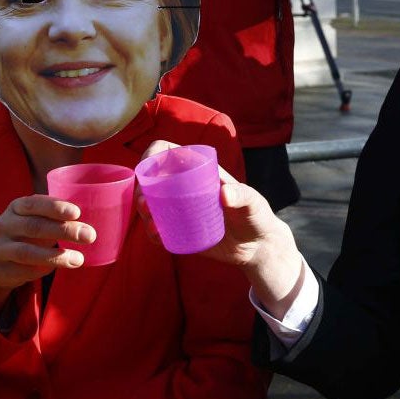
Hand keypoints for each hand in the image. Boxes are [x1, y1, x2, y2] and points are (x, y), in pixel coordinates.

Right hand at [0, 195, 94, 313]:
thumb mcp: (40, 219)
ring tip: (79, 259)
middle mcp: (3, 225)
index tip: (77, 212)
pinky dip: (42, 270)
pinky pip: (23, 271)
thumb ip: (60, 218)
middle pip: (34, 227)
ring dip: (56, 256)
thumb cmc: (31, 232)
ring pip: (26, 252)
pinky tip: (58, 268)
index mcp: (16, 207)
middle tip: (89, 236)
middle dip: (64, 231)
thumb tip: (101, 219)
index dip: (55, 207)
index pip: (33, 203)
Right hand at [137, 140, 304, 318]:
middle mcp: (186, 188)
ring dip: (143, 209)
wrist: (258, 246)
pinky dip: (152, 231)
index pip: (170, 152)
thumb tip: (224, 194)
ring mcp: (182, 210)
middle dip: (141, 187)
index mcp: (199, 170)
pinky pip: (160, 229)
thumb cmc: (256, 215)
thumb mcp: (253, 202)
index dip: (153, 153)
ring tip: (148, 218)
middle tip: (143, 201)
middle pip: (154, 180)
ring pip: (153, 204)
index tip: (146, 165)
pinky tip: (155, 234)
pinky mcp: (181, 231)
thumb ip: (243, 196)